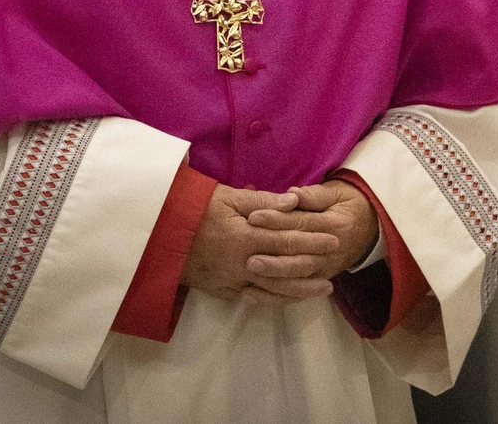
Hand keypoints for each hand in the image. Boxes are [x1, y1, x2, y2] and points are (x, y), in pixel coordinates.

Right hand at [182, 185, 337, 302]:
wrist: (160, 235)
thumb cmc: (195, 209)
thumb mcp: (228, 197)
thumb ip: (263, 201)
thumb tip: (294, 202)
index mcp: (246, 236)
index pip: (288, 240)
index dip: (313, 240)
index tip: (334, 240)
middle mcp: (242, 263)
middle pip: (286, 268)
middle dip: (313, 267)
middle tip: (337, 267)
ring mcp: (232, 282)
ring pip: (274, 290)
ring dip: (300, 291)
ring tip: (323, 289)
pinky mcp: (223, 293)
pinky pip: (254, 300)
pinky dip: (276, 300)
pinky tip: (290, 298)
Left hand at [243, 179, 378, 304]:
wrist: (372, 226)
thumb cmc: (348, 204)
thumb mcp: (336, 193)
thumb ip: (314, 195)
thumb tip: (292, 194)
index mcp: (334, 225)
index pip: (302, 224)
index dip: (277, 220)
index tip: (253, 217)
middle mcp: (331, 251)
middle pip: (300, 257)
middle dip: (273, 258)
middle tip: (249, 258)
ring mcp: (327, 269)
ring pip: (299, 277)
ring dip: (274, 279)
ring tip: (250, 275)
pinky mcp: (321, 279)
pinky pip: (299, 291)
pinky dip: (277, 296)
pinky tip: (254, 295)